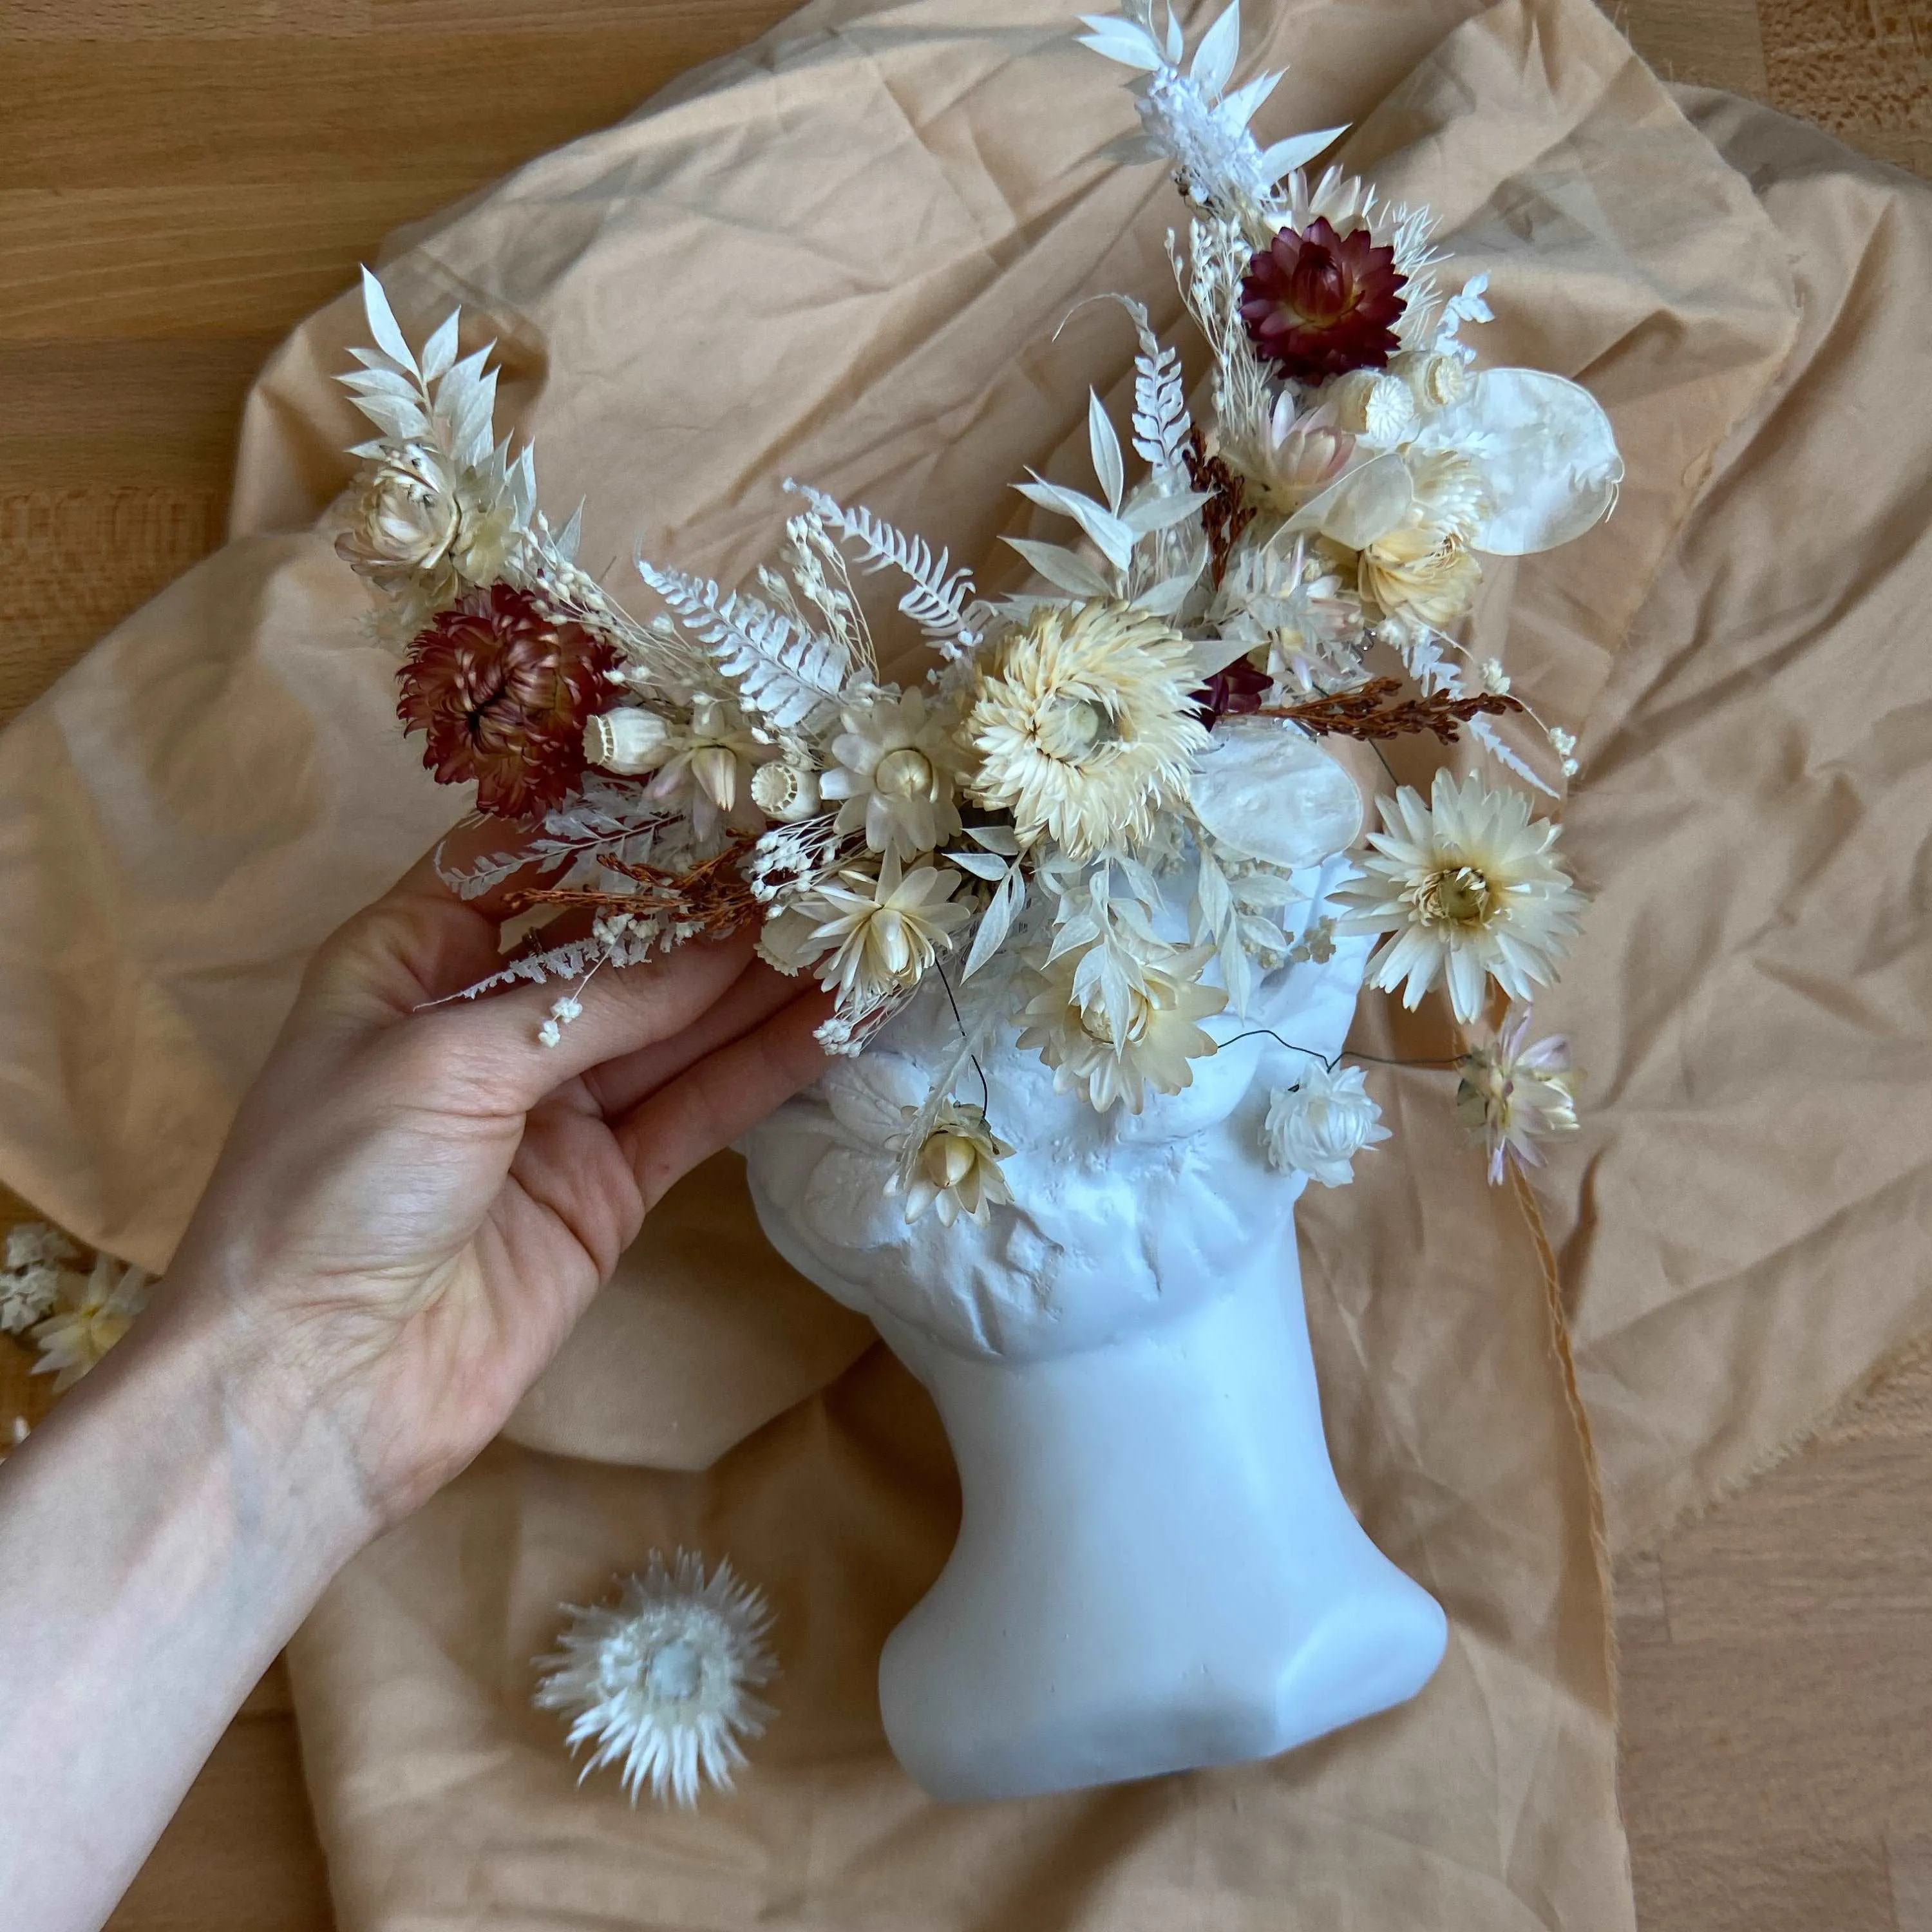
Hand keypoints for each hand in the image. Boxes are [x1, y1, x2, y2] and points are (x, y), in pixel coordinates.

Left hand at [158, 846, 830, 1537]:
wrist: (317, 1388)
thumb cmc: (333, 1190)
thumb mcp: (448, 1060)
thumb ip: (593, 1000)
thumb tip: (723, 941)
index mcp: (408, 959)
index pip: (525, 860)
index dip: (621, 826)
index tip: (722, 785)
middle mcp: (486, 1022)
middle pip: (621, 942)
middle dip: (715, 903)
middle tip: (823, 852)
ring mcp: (555, 1107)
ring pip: (678, 1025)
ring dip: (764, 981)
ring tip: (859, 922)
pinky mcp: (610, 1185)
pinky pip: (700, 1108)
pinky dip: (767, 1069)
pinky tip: (839, 1022)